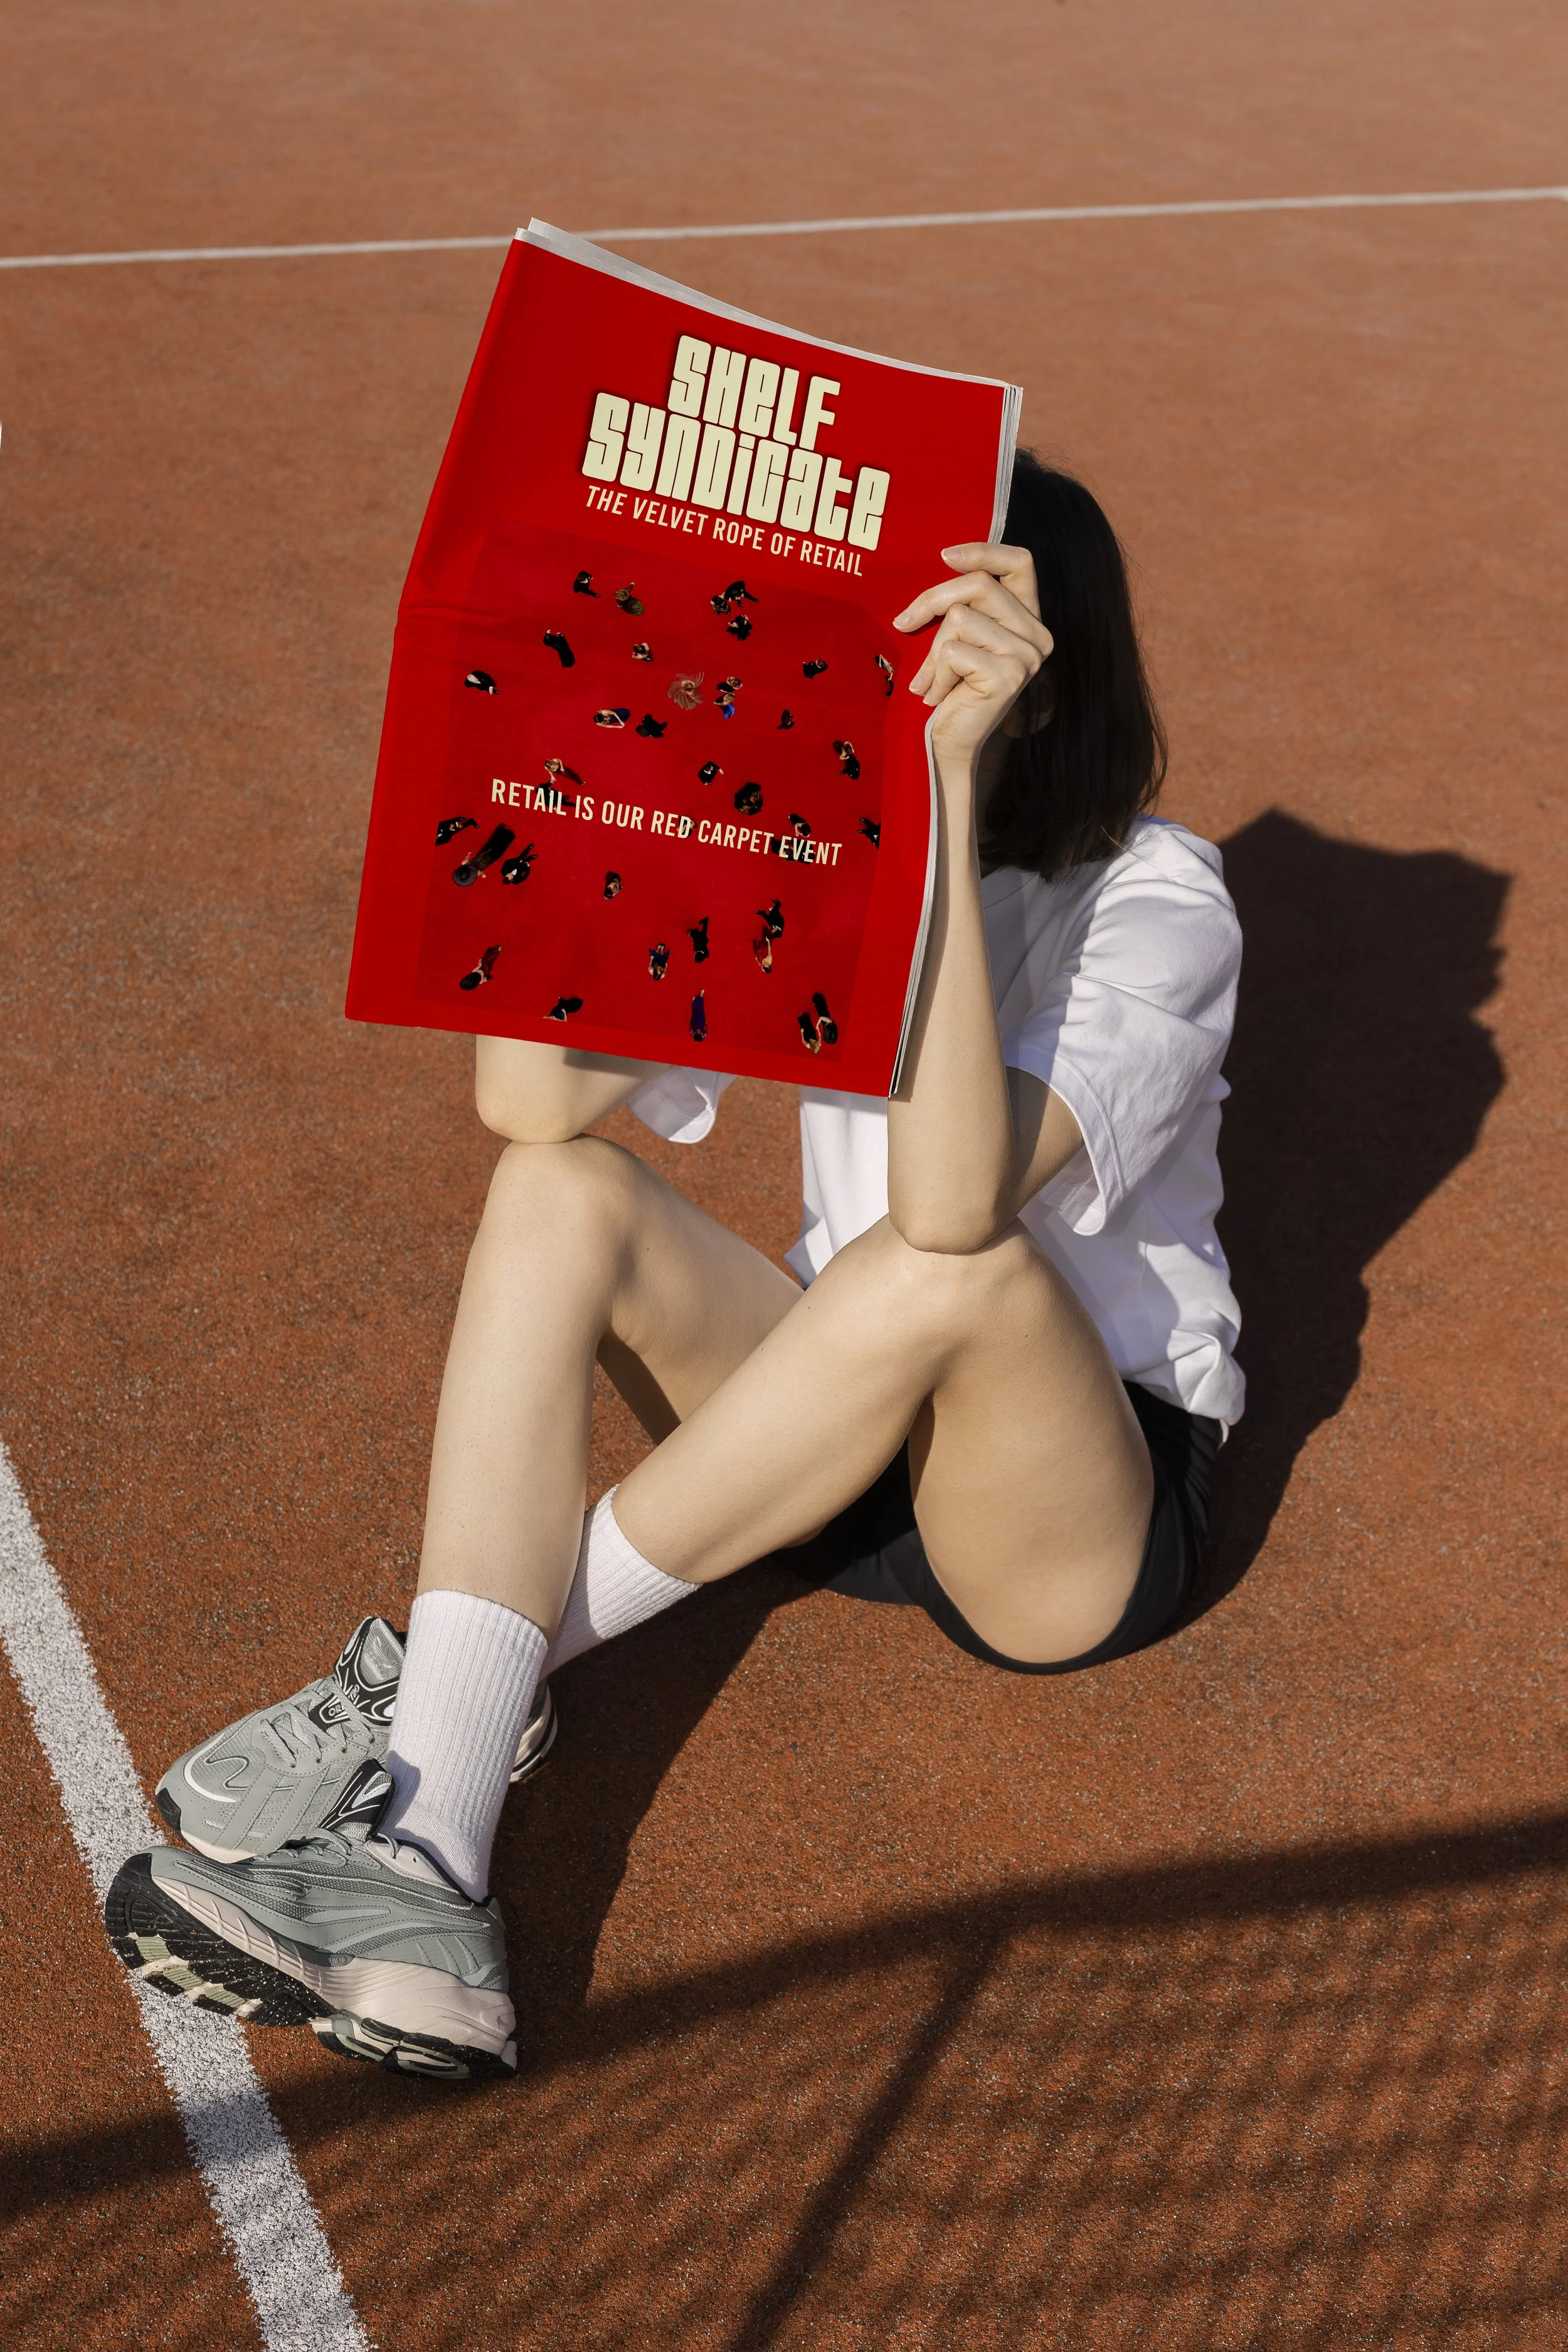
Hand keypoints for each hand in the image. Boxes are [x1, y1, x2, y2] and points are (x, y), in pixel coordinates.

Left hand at [892, 544, 1052, 770]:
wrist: (950, 743)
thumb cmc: (950, 688)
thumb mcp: (958, 637)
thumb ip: (962, 604)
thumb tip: (943, 559)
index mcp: (1030, 619)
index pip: (1020, 562)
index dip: (984, 551)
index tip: (944, 556)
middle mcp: (1037, 635)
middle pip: (979, 585)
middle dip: (931, 602)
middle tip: (904, 624)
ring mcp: (1027, 656)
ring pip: (961, 618)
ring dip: (933, 651)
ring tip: (932, 679)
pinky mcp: (1009, 675)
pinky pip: (953, 651)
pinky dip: (936, 673)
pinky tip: (938, 695)